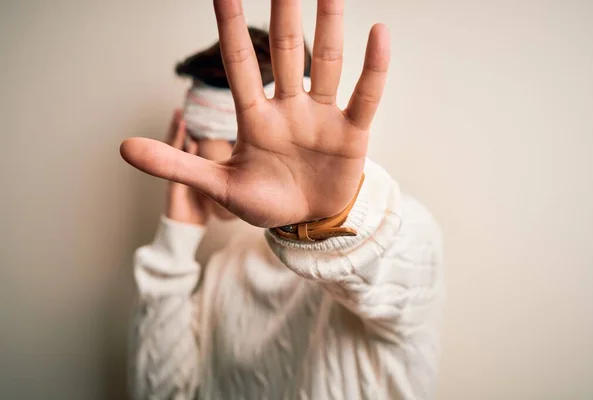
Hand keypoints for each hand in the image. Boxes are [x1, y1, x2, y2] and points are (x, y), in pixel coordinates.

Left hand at [121, 0, 389, 227]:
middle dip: (283, 16)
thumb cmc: (265, 201)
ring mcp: (321, 117)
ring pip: (327, 65)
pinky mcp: (351, 131)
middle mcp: (289, 109)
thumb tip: (122, 148)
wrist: (308, 221)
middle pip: (286, 55)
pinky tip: (377, 33)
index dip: (231, 29)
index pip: (239, 67)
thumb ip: (177, 164)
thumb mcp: (219, 186)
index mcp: (255, 120)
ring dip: (328, 28)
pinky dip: (373, 68)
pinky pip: (365, 95)